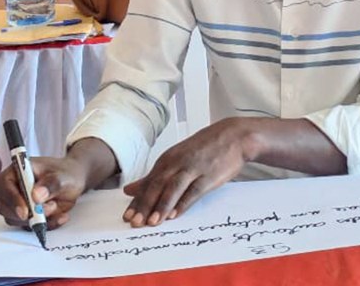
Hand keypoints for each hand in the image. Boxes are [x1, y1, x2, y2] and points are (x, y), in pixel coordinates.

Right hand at [0, 138, 116, 229]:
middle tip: (51, 210)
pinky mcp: (26, 214)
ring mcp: (17, 201)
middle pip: (6, 207)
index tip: (28, 211)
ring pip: (18, 220)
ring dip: (40, 220)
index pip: (4, 186)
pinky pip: (30, 227)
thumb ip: (52, 183)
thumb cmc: (68, 171)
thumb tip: (36, 195)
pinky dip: (46, 225)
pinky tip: (62, 215)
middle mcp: (12, 187)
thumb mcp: (64, 175)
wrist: (75, 179)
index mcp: (15, 171)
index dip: (14, 200)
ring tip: (60, 209)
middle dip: (29, 213)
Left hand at [123, 118, 252, 227]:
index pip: (148, 184)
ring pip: (173, 188)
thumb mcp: (176, 159)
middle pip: (156, 186)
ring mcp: (193, 168)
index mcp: (167, 160)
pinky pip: (194, 190)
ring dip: (162, 205)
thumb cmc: (204, 149)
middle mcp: (177, 163)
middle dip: (144, 205)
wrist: (234, 136)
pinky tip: (175, 215)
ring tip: (152, 222)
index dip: (136, 201)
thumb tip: (129, 190)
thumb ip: (153, 177)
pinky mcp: (209, 175)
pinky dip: (184, 202)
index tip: (126, 217)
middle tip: (134, 223)